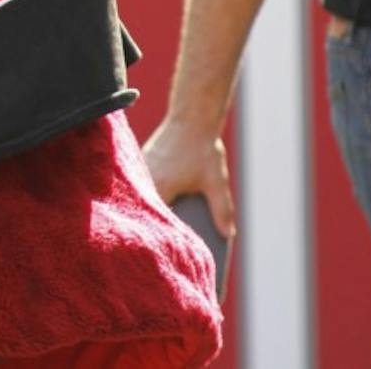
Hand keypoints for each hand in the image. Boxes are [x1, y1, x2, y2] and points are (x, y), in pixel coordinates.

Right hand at [141, 117, 236, 239]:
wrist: (191, 117)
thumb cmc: (202, 149)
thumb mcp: (216, 181)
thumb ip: (222, 209)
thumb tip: (228, 233)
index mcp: (160, 186)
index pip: (157, 221)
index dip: (165, 238)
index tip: (172, 253)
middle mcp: (145, 179)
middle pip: (150, 211)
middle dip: (161, 227)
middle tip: (172, 246)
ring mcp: (142, 171)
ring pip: (146, 198)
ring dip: (155, 211)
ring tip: (170, 230)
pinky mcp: (144, 165)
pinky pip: (146, 187)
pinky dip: (154, 197)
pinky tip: (167, 207)